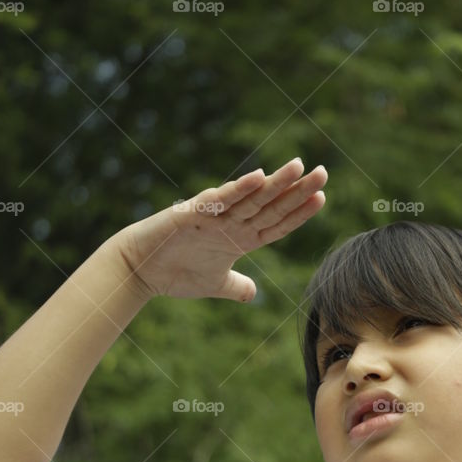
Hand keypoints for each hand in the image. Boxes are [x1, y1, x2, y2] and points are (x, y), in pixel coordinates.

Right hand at [113, 158, 327, 300]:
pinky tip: (257, 177)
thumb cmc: (175, 272)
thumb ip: (235, 286)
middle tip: (323, 172)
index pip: (276, 223)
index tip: (322, 197)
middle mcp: (231, 223)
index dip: (299, 212)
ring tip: (297, 167)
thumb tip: (252, 294)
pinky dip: (237, 190)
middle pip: (270, 206)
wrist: (139, 270)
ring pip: (250, 198)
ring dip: (274, 184)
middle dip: (296, 191)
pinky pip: (218, 200)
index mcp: (240, 238)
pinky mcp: (191, 213)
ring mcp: (213, 216)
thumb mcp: (214, 284)